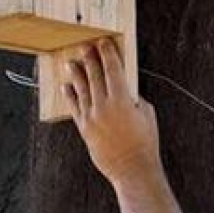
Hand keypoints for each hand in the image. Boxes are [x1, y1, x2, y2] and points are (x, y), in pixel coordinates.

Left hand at [63, 39, 159, 183]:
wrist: (132, 168)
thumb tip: (124, 89)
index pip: (113, 69)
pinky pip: (74, 107)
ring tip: (72, 63)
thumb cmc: (145, 142)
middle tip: (85, 47)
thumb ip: (134, 97)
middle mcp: (104, 106)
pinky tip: (66, 86)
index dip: (107, 54)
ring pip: (81, 89)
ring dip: (77, 74)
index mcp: (123, 99)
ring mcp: (92, 117)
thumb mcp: (147, 113)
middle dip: (90, 59)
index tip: (103, 43)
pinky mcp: (84, 128)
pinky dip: (70, 95)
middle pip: (94, 76)